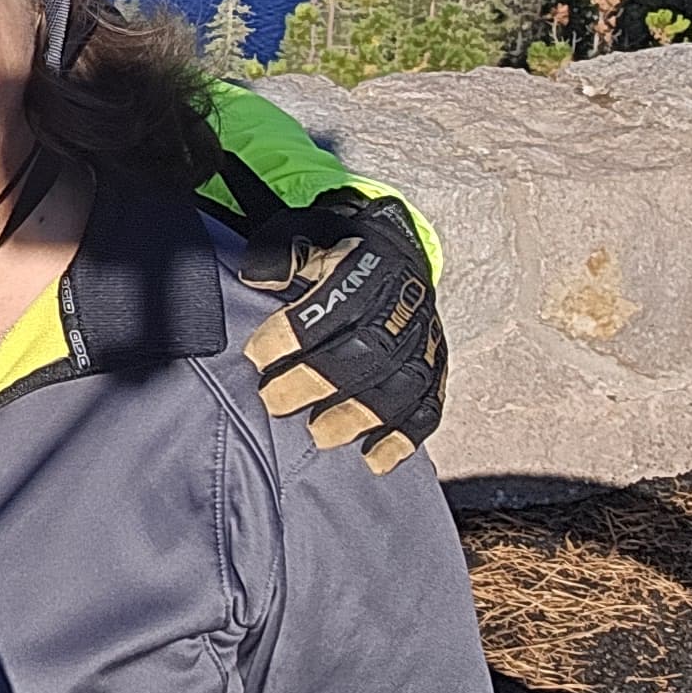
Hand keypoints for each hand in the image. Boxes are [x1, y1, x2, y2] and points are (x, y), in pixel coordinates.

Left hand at [236, 191, 445, 468]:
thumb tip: (256, 277)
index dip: (288, 336)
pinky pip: (429, 408)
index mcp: (365, 272)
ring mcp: (421, 342)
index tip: (256, 356)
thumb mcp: (303, 232)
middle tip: (275, 403)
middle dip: (314, 384)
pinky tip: (376, 459)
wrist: (397, 244)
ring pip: (397, 388)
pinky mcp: (435, 366)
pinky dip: (404, 438)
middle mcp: (399, 310)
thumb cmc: (338, 246)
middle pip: (360, 356)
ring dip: (357, 417)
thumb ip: (280, 254)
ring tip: (320, 434)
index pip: (326, 311)